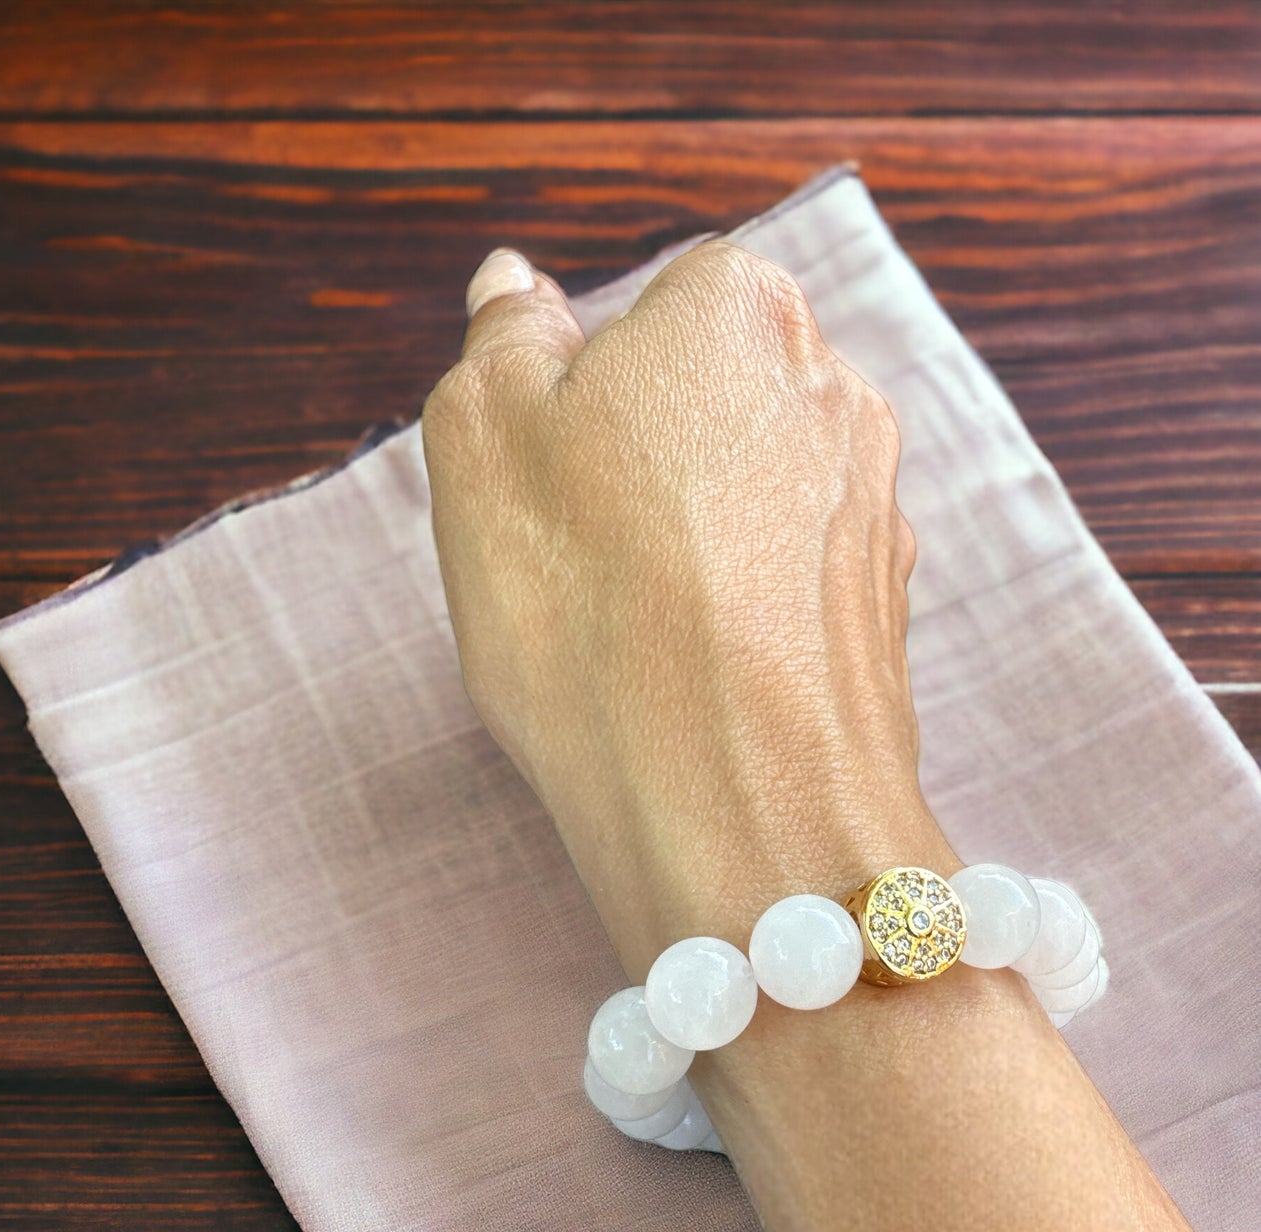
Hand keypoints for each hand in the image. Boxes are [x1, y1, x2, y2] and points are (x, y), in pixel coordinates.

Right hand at [421, 239, 956, 982]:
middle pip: (705, 404)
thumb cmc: (593, 609)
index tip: (550, 480)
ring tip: (636, 631)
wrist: (737, 808)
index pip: (646, 312)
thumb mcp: (482, 440)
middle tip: (580, 559)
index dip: (581, 397)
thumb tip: (514, 283)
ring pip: (747, 497)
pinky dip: (742, 611)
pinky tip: (698, 676)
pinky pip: (788, 580)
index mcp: (737, 309)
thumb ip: (502, 340)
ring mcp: (876, 502)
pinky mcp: (889, 608)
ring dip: (690, 544)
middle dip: (642, 464)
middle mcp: (835, 387)